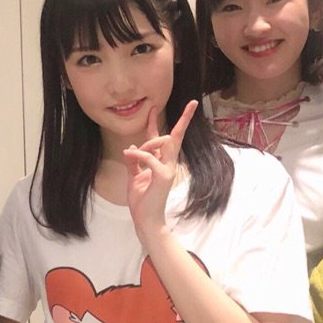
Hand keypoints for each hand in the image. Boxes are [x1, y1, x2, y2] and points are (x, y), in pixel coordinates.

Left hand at [122, 100, 196, 242]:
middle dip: (184, 119)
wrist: (145, 219)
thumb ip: (133, 162)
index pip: (162, 139)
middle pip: (175, 136)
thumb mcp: (133, 177)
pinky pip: (150, 158)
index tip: (153, 107)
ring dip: (146, 144)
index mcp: (160, 163)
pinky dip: (138, 155)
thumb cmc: (141, 201)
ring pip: (164, 143)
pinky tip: (129, 156)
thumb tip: (131, 147)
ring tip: (130, 154)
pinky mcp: (163, 176)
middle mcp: (168, 164)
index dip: (156, 123)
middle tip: (193, 103)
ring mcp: (168, 169)